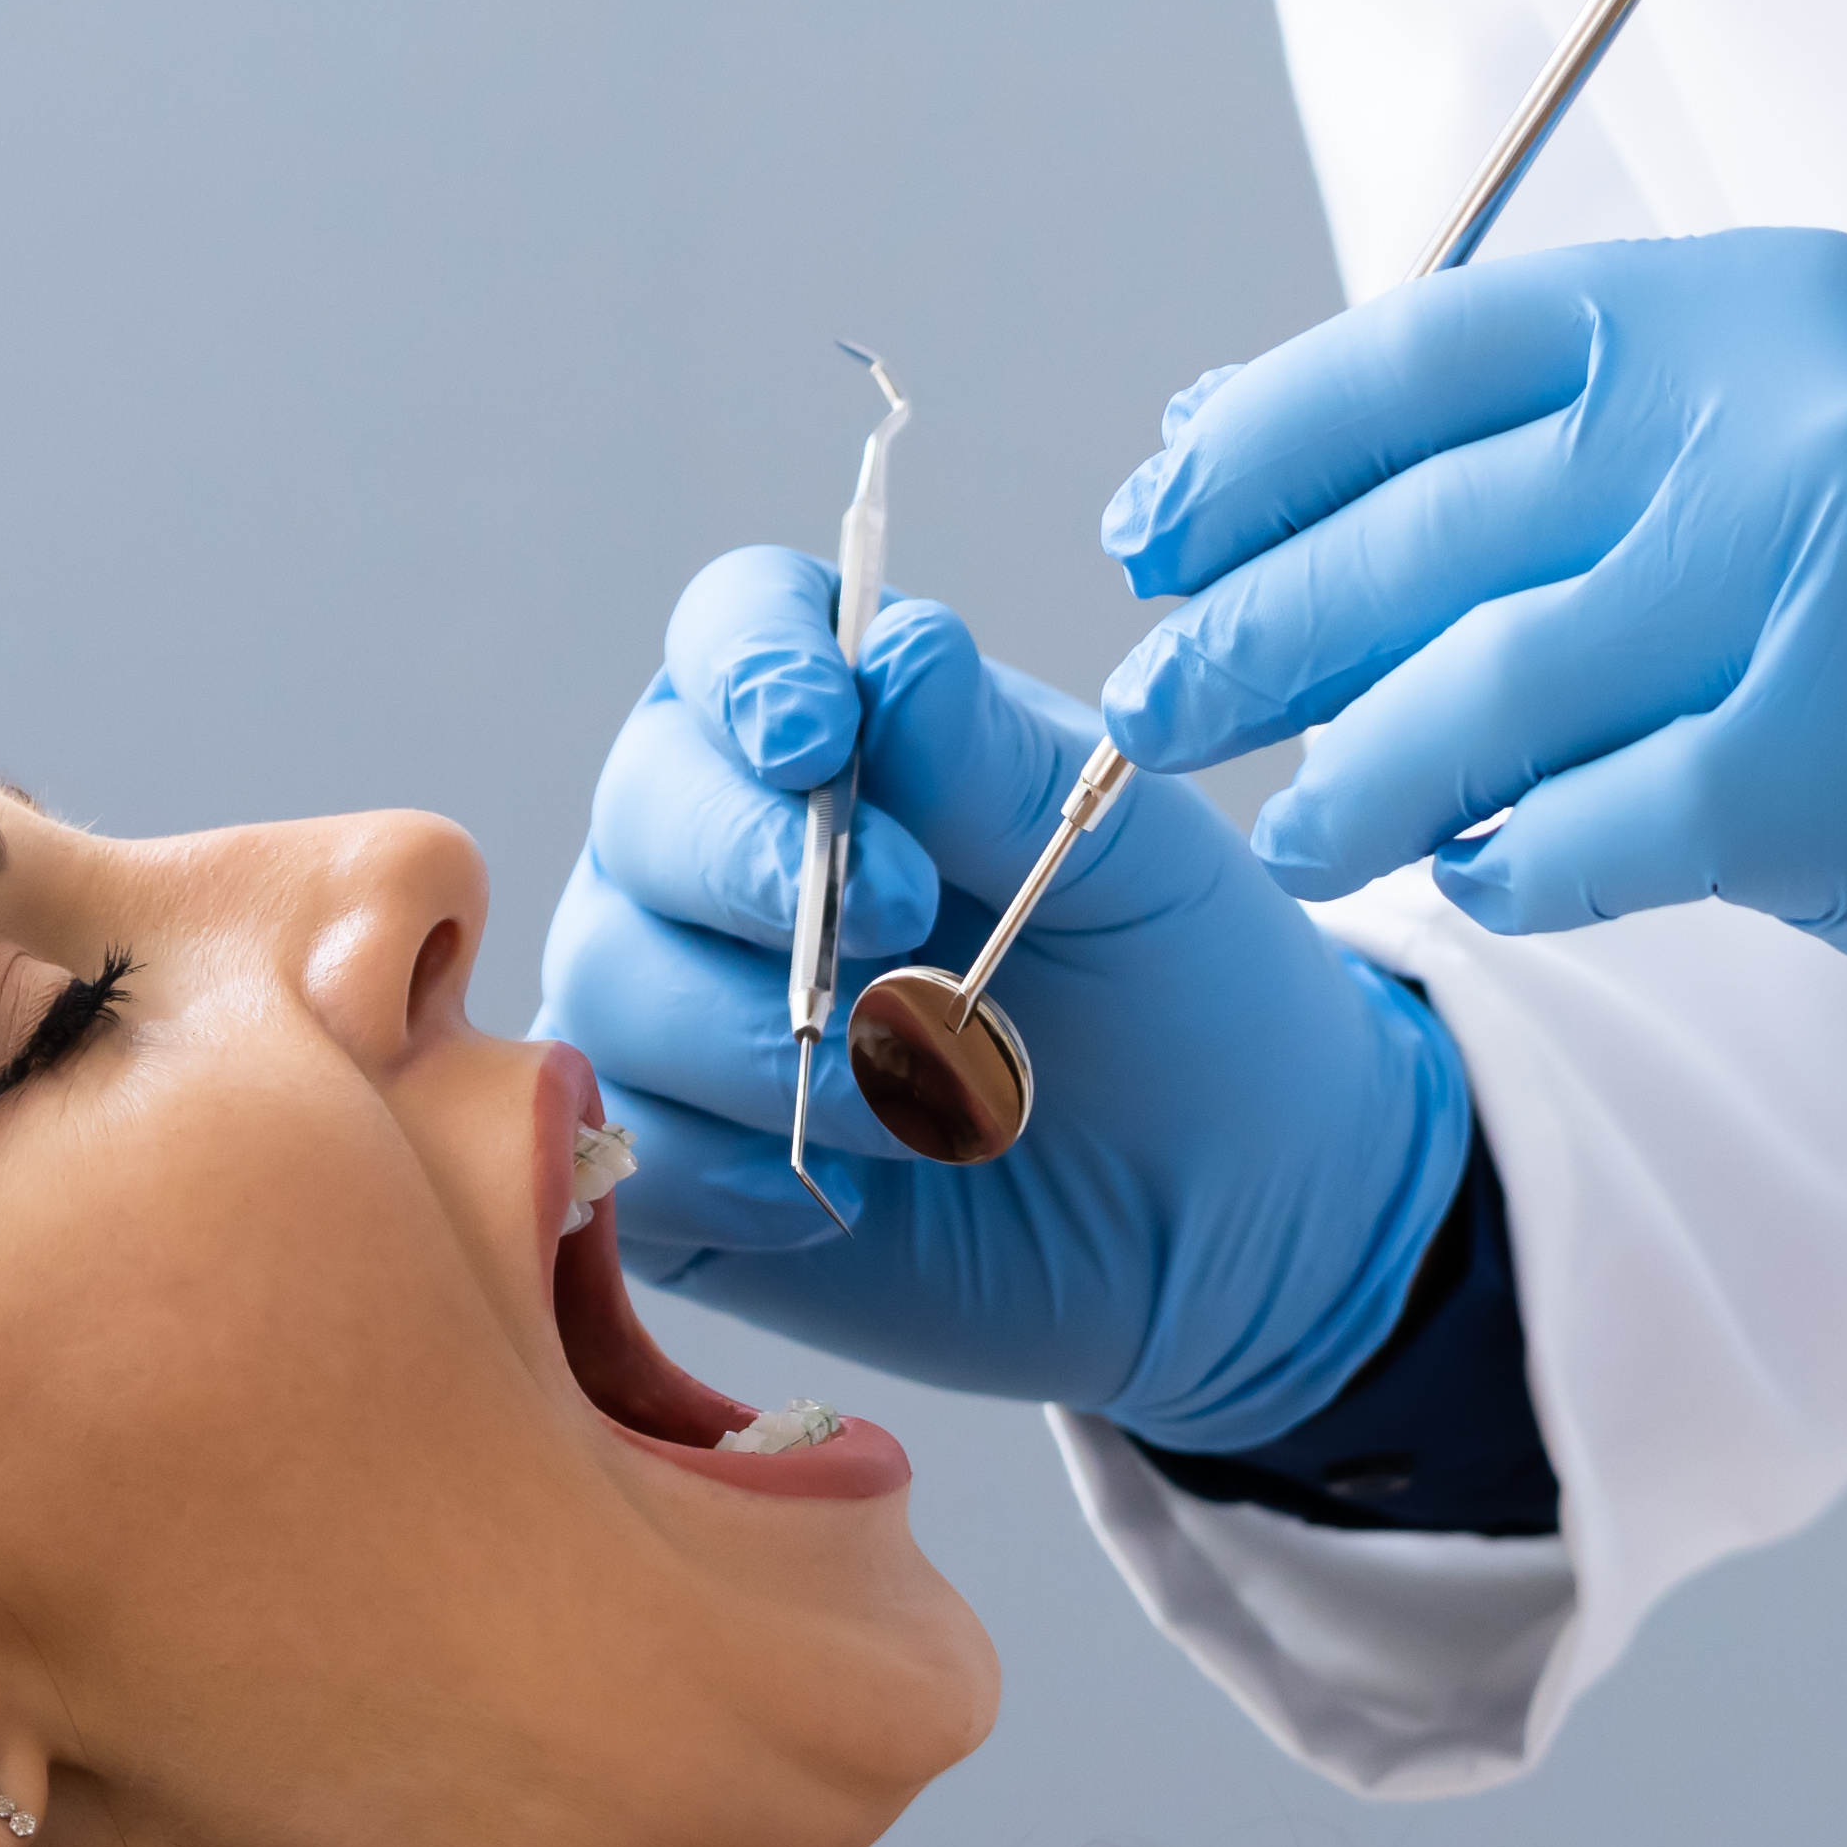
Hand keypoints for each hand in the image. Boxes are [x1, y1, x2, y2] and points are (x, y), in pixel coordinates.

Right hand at [532, 553, 1476, 1454]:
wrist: (1227, 1210)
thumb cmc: (1178, 997)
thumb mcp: (1132, 866)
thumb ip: (1003, 767)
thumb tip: (899, 661)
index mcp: (828, 726)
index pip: (733, 635)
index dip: (751, 671)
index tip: (819, 736)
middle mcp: (716, 847)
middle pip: (646, 806)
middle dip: (756, 866)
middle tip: (904, 922)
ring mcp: (675, 1000)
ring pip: (619, 982)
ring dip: (772, 1041)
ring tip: (936, 1094)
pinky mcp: (675, 1158)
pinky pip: (629, 1146)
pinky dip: (736, 1169)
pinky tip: (856, 1188)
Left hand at [1092, 229, 1846, 1093]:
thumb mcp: (1811, 460)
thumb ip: (1592, 456)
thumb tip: (1273, 482)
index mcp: (1757, 306)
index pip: (1432, 347)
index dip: (1263, 444)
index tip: (1151, 525)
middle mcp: (1787, 408)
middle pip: (1429, 524)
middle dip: (1253, 629)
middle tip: (1148, 713)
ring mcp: (1827, 578)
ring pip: (1484, 687)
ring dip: (1346, 778)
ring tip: (1281, 838)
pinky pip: (1597, 828)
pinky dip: (1512, 867)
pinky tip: (1477, 885)